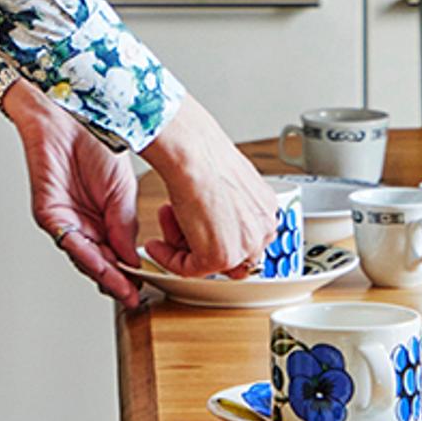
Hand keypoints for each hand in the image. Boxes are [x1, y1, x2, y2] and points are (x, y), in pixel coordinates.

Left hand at [0, 78, 143, 308]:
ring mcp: (63, 219)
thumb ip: (125, 228)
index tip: (140, 291)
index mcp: (100, 218)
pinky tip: (104, 264)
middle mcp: (80, 223)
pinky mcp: (47, 211)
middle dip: (114, 282)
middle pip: (96, 262)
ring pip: (81, 257)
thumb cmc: (96, 143)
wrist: (77, 114)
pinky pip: (67, 239)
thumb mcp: (123, 193)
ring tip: (122, 288)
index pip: (112, 256)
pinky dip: (86, 255)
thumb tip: (132, 262)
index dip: (126, 275)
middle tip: (132, 297)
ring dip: (102, 274)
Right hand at [141, 95, 277, 277]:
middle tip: (176, 223)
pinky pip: (189, 269)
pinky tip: (155, 245)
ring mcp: (245, 244)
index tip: (193, 230)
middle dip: (197, 240)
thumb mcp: (225, 183)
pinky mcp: (221, 256)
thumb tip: (212, 219)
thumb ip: (227, 207)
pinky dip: (167, 259)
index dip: (213, 234)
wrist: (192, 151)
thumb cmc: (203, 154)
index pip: (245, 238)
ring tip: (166, 220)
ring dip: (180, 245)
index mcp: (266, 208)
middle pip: (229, 253)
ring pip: (209, 262)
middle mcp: (262, 228)